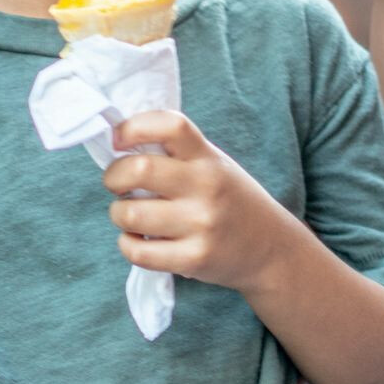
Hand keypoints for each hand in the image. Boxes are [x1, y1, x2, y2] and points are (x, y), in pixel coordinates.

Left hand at [104, 111, 297, 293]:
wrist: (270, 249)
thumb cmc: (230, 201)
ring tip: (129, 215)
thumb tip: (117, 148)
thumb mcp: (214, 165)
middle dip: (114, 176)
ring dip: (118, 213)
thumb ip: (177, 155)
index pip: (170, 125)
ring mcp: (201, 224)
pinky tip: (137, 240)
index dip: (133, 127)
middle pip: (139, 170)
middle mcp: (207, 186)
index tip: (118, 139)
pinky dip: (127, 244)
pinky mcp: (194, 258)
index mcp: (208, 157)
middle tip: (116, 184)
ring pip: (130, 214)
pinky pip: (138, 252)